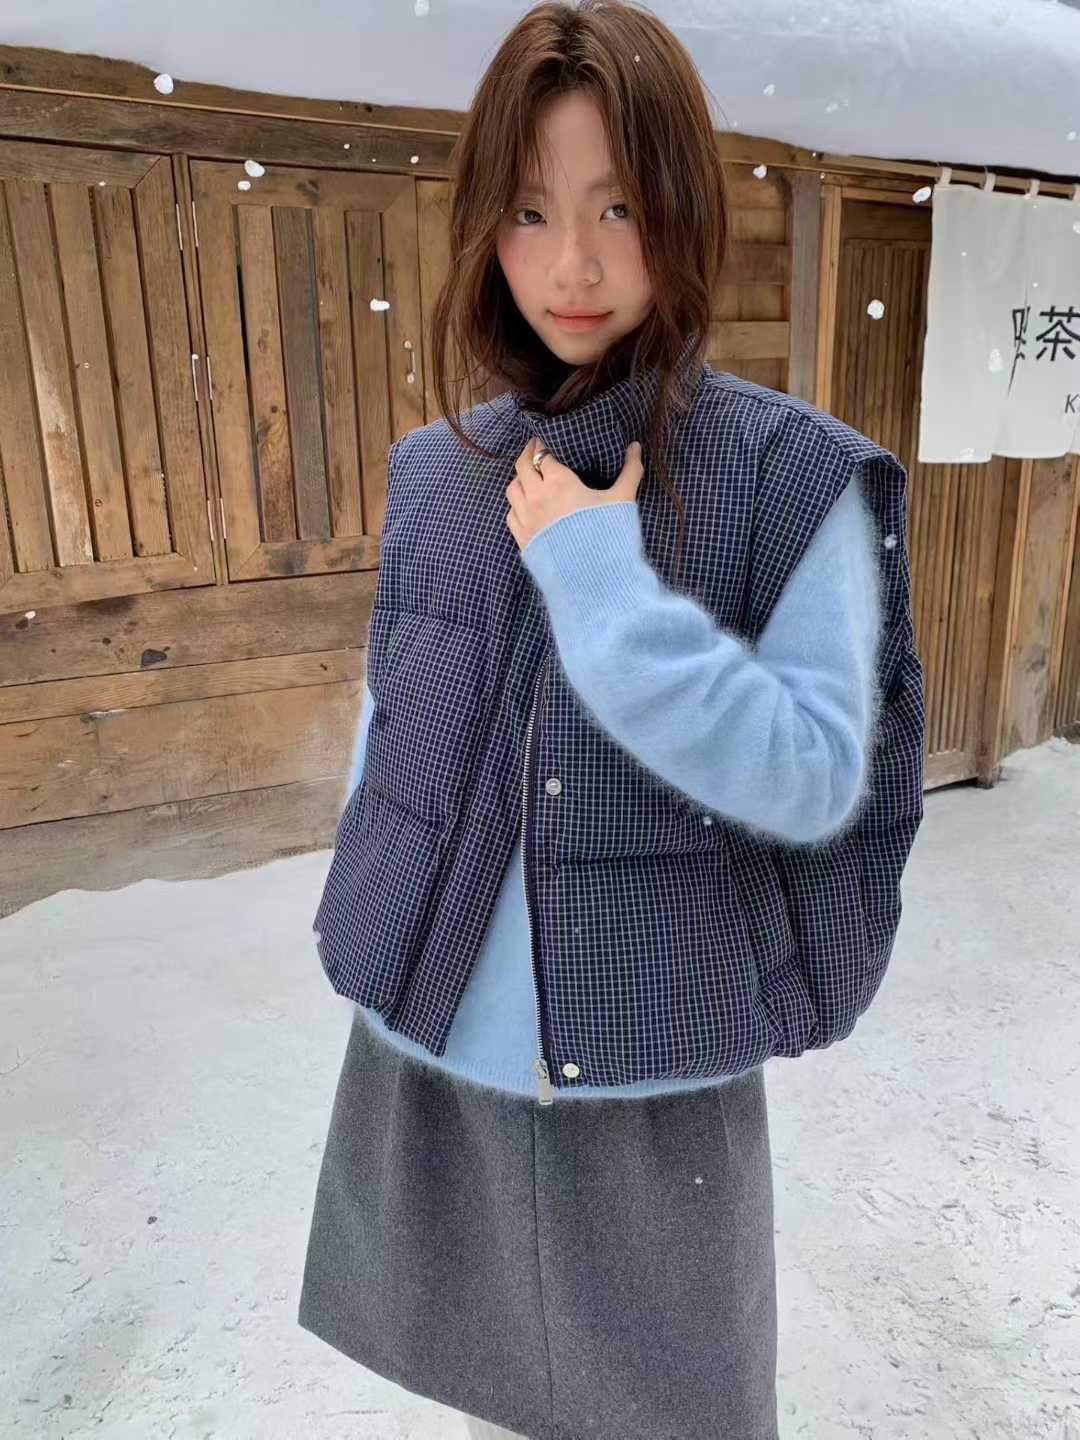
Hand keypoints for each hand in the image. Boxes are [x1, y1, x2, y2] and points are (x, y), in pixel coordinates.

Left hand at [505, 437, 642, 552]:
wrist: (593, 580)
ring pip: (512, 490)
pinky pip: (510, 515)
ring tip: (527, 476)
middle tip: (534, 450)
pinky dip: (515, 505)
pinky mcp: (523, 541)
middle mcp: (536, 497)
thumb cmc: (609, 535)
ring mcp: (526, 520)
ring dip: (519, 479)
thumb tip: (636, 446)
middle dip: (527, 456)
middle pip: (522, 468)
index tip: (544, 441)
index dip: (542, 446)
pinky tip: (524, 506)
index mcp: (558, 482)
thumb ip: (630, 470)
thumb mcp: (622, 500)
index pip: (543, 456)